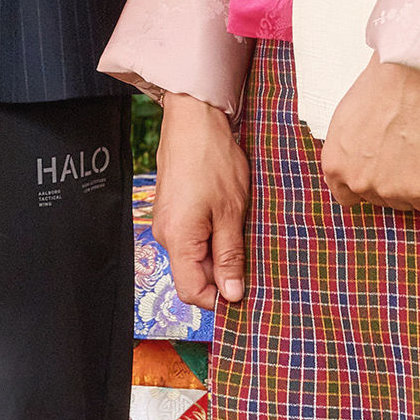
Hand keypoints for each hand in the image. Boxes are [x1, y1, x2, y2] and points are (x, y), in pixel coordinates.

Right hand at [152, 95, 249, 307]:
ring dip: (219, 253)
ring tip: (242, 231)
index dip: (218, 299)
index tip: (244, 292)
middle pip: (193, 275)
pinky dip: (211, 236)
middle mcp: (167, 236)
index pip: (191, 292)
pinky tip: (230, 220)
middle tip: (253, 259)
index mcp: (179, 240)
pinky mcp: (173, 211)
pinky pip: (192, 237)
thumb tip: (232, 294)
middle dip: (222, 274)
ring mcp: (167, 222)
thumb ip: (230, 256)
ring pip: (194, 256)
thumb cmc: (212, 159)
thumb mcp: (231, 212)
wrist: (194, 120)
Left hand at [319, 60, 419, 212]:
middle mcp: (358, 183)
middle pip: (378, 199)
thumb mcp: (345, 122)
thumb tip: (358, 163)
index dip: (365, 185)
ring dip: (413, 184)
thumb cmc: (379, 88)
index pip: (347, 196)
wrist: (410, 76)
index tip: (378, 175)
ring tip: (419, 152)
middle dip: (390, 182)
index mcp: (335, 167)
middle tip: (405, 155)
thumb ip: (347, 151)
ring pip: (404, 201)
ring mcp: (389, 190)